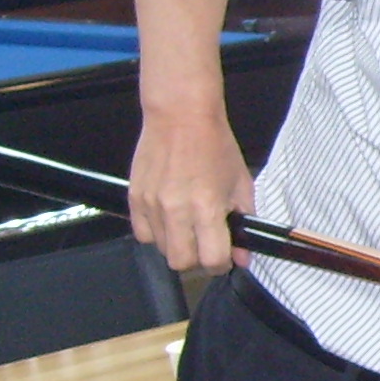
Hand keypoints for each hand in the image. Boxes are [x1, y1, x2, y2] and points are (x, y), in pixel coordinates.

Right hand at [131, 106, 254, 271]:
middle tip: (205, 245)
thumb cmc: (215, 146)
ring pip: (161, 250)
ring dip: (178, 246)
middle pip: (182, 262)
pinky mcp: (135, 198)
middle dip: (198, 260)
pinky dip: (156, 234)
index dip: (221, 264)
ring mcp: (151, 205)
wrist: (181, 116)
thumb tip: (243, 255)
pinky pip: (142, 234)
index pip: (212, 260)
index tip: (225, 256)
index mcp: (207, 207)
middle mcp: (176, 210)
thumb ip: (244, 221)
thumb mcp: (241, 183)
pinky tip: (169, 219)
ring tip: (188, 226)